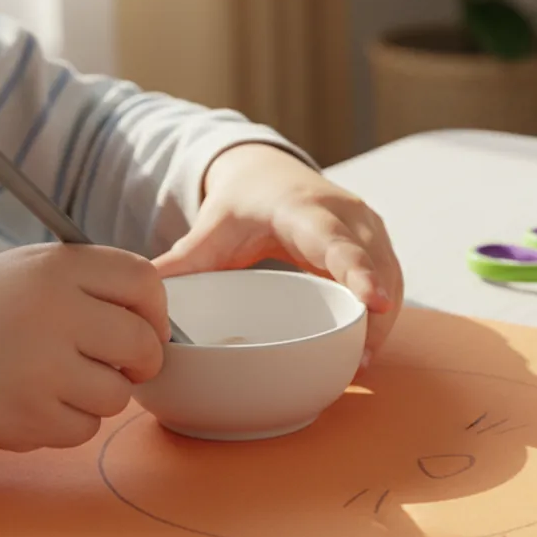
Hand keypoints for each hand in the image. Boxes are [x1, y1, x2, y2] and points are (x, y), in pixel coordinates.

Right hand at [0, 244, 168, 455]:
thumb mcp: (28, 270)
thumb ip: (92, 283)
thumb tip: (158, 321)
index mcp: (56, 269)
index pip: (143, 281)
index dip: (156, 310)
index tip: (147, 327)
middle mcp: (53, 314)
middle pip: (143, 344)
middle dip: (143, 361)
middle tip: (122, 365)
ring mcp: (41, 369)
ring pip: (118, 395)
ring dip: (100, 394)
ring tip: (59, 380)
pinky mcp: (29, 418)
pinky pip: (86, 429)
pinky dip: (69, 423)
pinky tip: (35, 403)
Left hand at [151, 144, 403, 365]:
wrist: (269, 174)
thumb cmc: (242, 205)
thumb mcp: (210, 230)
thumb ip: (181, 264)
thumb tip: (145, 297)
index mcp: (304, 210)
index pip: (337, 242)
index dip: (359, 272)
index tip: (375, 303)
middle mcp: (346, 215)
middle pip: (375, 264)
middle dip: (375, 311)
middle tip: (362, 360)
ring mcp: (368, 228)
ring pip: (390, 277)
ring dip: (380, 321)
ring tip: (360, 363)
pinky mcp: (377, 244)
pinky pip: (391, 282)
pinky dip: (381, 314)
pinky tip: (365, 347)